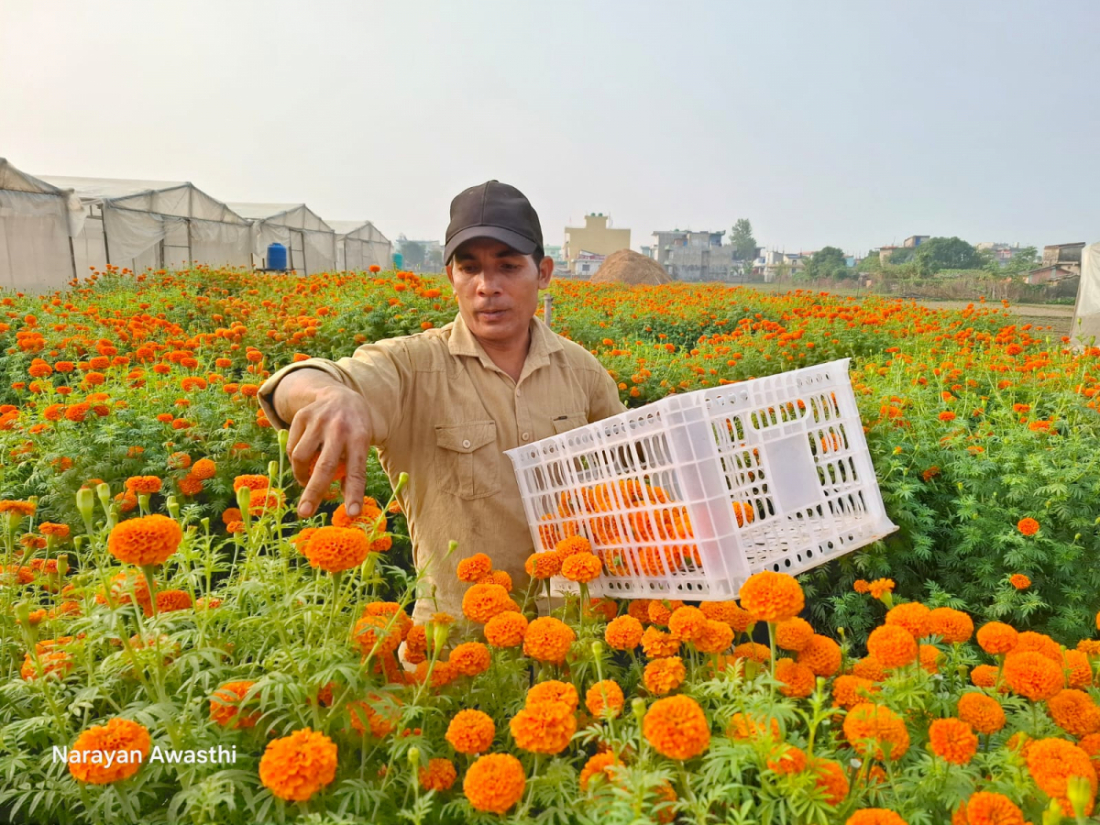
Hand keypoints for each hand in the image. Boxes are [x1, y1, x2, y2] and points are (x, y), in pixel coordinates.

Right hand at [285, 384, 373, 518]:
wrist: (340, 394)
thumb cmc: (354, 428)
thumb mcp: (362, 445)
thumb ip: (354, 471)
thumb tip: (348, 506)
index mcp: (359, 437)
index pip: (357, 470)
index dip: (354, 493)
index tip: (352, 514)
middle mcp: (339, 428)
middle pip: (325, 465)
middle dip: (314, 492)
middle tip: (305, 513)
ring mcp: (318, 420)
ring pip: (301, 457)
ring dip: (302, 475)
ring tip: (306, 480)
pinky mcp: (301, 416)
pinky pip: (292, 447)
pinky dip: (295, 460)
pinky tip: (304, 458)